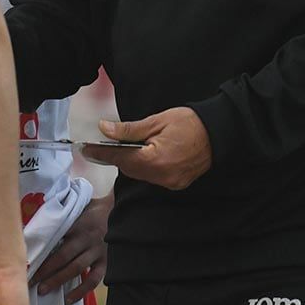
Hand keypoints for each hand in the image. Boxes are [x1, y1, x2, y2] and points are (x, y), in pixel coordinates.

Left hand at [31, 193, 111, 304]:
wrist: (119, 212)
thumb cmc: (92, 212)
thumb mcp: (77, 208)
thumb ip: (61, 217)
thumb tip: (37, 226)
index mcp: (77, 224)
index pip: (55, 237)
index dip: (41, 249)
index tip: (27, 259)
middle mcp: (87, 238)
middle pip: (63, 255)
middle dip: (45, 269)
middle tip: (30, 280)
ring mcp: (98, 251)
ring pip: (76, 268)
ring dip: (58, 280)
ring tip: (42, 290)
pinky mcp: (106, 262)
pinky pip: (93, 280)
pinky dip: (80, 292)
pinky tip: (68, 300)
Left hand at [87, 107, 212, 190]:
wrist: (219, 132)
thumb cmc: (189, 122)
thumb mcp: (157, 121)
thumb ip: (129, 130)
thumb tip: (104, 130)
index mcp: (155, 160)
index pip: (120, 158)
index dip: (101, 154)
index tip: (85, 149)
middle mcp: (162, 176)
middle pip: (130, 170)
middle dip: (118, 158)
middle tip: (103, 146)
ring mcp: (171, 182)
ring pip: (141, 175)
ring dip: (132, 163)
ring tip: (127, 149)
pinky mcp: (177, 183)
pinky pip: (154, 178)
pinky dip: (147, 168)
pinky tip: (147, 156)